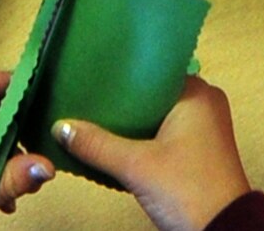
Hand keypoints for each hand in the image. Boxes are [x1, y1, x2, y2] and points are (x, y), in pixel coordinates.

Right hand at [52, 77, 251, 230]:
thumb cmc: (189, 191)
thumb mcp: (136, 166)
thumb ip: (97, 144)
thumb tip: (60, 127)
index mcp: (197, 93)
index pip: (152, 71)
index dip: (121, 75)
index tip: (92, 75)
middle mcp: (204, 104)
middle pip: (152, 95)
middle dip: (121, 102)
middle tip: (86, 98)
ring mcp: (203, 128)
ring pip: (156, 116)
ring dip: (130, 123)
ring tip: (93, 119)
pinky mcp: (198, 150)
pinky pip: (163, 134)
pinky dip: (142, 139)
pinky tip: (114, 144)